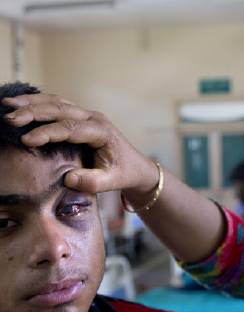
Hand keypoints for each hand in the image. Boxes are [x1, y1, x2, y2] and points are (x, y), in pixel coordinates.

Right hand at [2, 93, 157, 199]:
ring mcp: (87, 115)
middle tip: (9, 118)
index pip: (71, 129)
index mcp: (102, 132)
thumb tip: (69, 179)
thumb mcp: (113, 182)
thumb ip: (93, 182)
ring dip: (31, 103)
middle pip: (60, 109)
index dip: (48, 133)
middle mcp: (94, 118)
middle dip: (33, 112)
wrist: (136, 166)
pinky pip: (57, 105)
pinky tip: (20, 104)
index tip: (27, 140)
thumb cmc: (124, 174)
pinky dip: (38, 103)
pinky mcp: (81, 117)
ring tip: (7, 104)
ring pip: (56, 102)